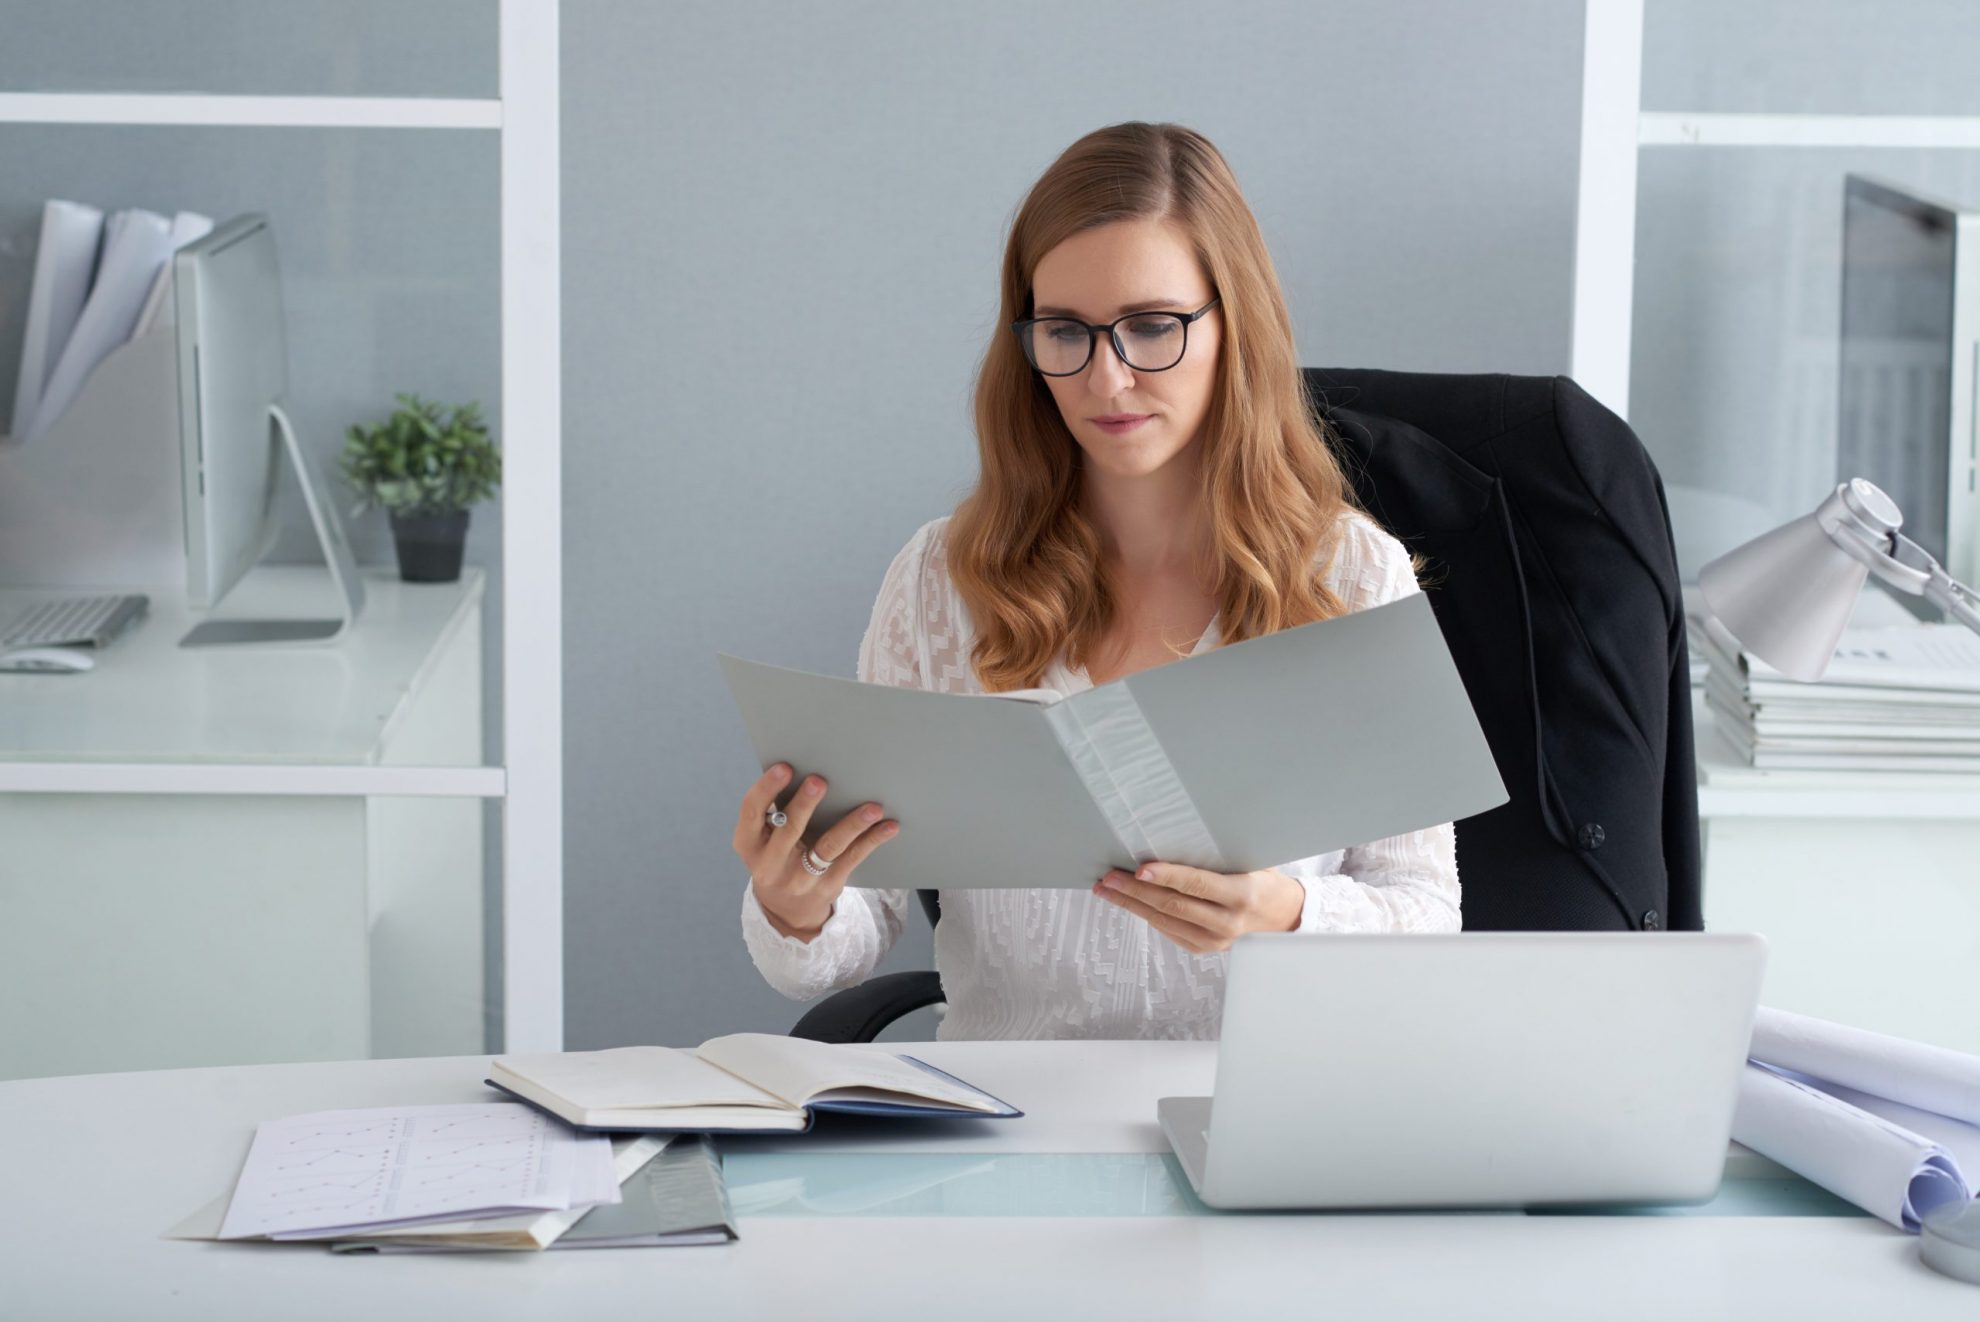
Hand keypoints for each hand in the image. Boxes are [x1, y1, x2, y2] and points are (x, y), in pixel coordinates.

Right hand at [733, 763, 899, 942]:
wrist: (786, 909)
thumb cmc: (777, 856)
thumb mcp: (763, 839)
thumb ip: (776, 811)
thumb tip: (807, 769)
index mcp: (748, 843)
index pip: (752, 812)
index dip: (766, 788)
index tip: (784, 767)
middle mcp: (770, 864)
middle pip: (789, 829)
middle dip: (805, 804)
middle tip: (820, 781)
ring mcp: (799, 879)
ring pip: (827, 847)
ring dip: (852, 825)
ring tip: (873, 808)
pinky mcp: (827, 886)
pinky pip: (852, 859)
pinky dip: (872, 840)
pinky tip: (888, 826)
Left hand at [1091, 861, 1303, 952]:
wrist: (1282, 916)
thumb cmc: (1262, 879)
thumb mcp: (1249, 861)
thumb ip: (1215, 857)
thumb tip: (1171, 835)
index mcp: (1241, 895)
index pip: (1197, 885)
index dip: (1167, 877)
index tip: (1139, 869)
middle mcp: (1227, 923)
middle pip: (1173, 906)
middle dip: (1136, 892)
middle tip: (1109, 878)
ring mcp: (1215, 940)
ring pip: (1164, 921)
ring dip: (1132, 905)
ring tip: (1107, 889)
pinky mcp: (1204, 948)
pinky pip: (1168, 930)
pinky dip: (1147, 914)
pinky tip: (1129, 902)